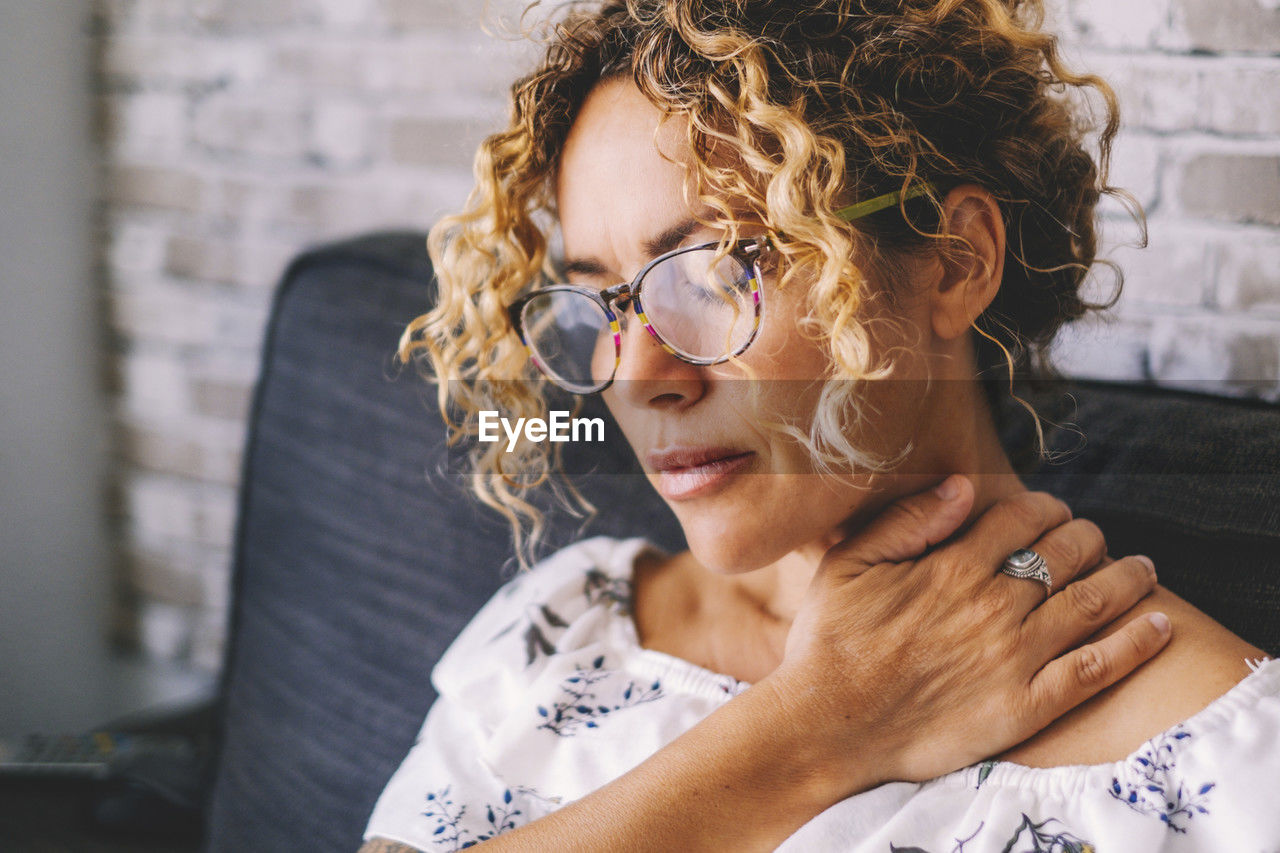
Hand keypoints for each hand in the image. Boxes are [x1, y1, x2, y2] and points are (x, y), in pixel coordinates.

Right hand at [772, 474, 1167, 794]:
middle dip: (1089, 535)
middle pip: (1067, 552)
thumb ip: (907, 521)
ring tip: (1144, 569)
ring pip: (1092, 602)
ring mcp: (1014, 656)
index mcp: (952, 566)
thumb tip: (961, 485)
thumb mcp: (848, 564)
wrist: (828, 725)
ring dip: (1127, 577)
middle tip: (1094, 537)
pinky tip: (1158, 625)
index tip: (1052, 511)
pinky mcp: (1026, 705)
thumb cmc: (830, 643)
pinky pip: (1096, 669)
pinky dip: (1135, 643)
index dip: (1046, 507)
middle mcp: (992, 605)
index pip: (1022, 518)